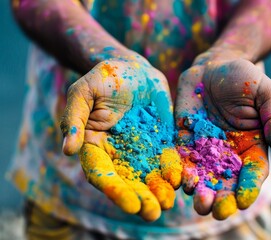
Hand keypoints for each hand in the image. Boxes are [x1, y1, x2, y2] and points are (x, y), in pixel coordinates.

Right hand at [61, 58, 181, 220]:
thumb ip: (74, 119)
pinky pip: (167, 158)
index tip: (130, 205)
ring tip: (167, 204)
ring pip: (148, 175)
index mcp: (95, 145)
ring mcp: (141, 149)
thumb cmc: (104, 78)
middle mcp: (118, 153)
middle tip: (152, 213)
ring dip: (157, 192)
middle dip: (139, 198)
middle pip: (127, 181)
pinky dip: (172, 170)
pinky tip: (178, 180)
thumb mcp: (83, 92)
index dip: (114, 190)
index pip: (101, 173)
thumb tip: (67, 150)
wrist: (134, 69)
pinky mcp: (160, 141)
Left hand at [175, 51, 270, 219]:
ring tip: (199, 201)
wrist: (212, 66)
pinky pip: (181, 160)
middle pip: (227, 182)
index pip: (253, 173)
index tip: (244, 201)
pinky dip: (181, 173)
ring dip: (201, 191)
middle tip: (218, 212)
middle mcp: (229, 153)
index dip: (249, 188)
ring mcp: (205, 149)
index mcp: (252, 145)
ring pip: (203, 177)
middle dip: (223, 199)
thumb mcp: (266, 93)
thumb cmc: (243, 77)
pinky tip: (180, 182)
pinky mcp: (184, 141)